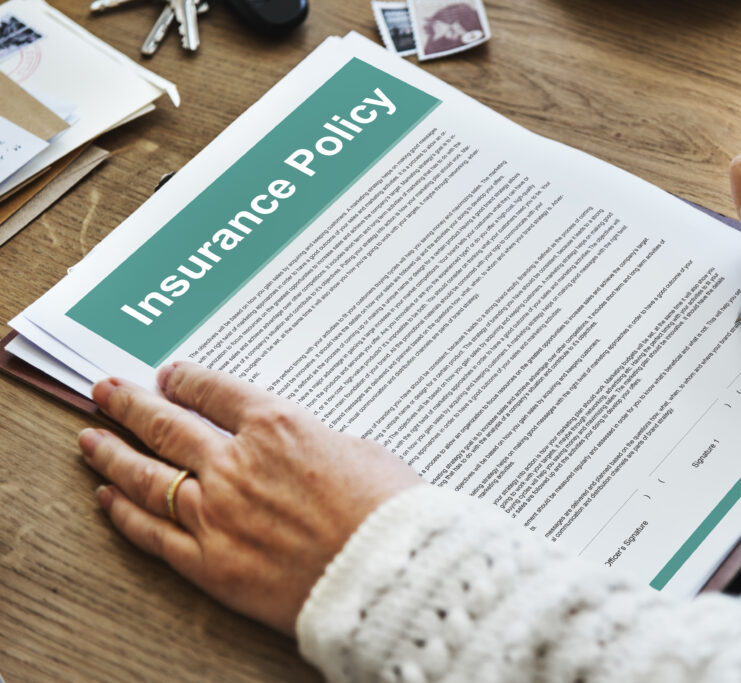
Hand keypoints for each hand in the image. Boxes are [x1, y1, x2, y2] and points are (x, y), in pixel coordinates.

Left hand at [78, 361, 420, 634]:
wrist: (387, 572)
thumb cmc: (388, 510)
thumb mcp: (361, 450)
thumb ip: (314, 442)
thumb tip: (296, 447)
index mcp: (276, 426)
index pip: (214, 391)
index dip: (186, 380)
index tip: (170, 376)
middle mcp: (235, 463)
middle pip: (167, 425)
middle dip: (131, 404)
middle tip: (106, 391)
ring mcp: (216, 514)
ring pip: (147, 476)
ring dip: (113, 453)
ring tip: (90, 440)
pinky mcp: (210, 563)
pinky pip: (154, 533)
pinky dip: (125, 514)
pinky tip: (108, 499)